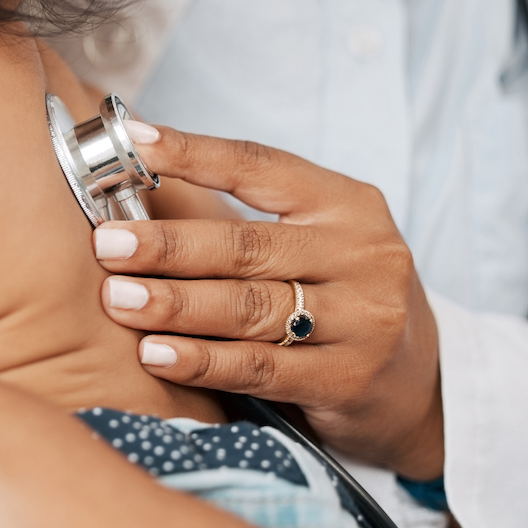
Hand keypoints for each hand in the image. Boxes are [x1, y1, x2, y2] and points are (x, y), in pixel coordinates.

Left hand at [95, 125, 442, 478]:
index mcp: (347, 204)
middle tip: (107, 245)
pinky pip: (259, 367)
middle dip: (168, 245)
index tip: (134, 142)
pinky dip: (201, 361)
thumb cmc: (343, 298)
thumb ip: (247, 221)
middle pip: (246, 246)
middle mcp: (361, 255)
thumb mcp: (319, 242)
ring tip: (117, 298)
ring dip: (174, 303)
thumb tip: (138, 193)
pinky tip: (156, 354)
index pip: (259, 167)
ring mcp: (360, 320)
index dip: (193, 153)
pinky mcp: (347, 379)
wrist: (420, 385)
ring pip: (248, 307)